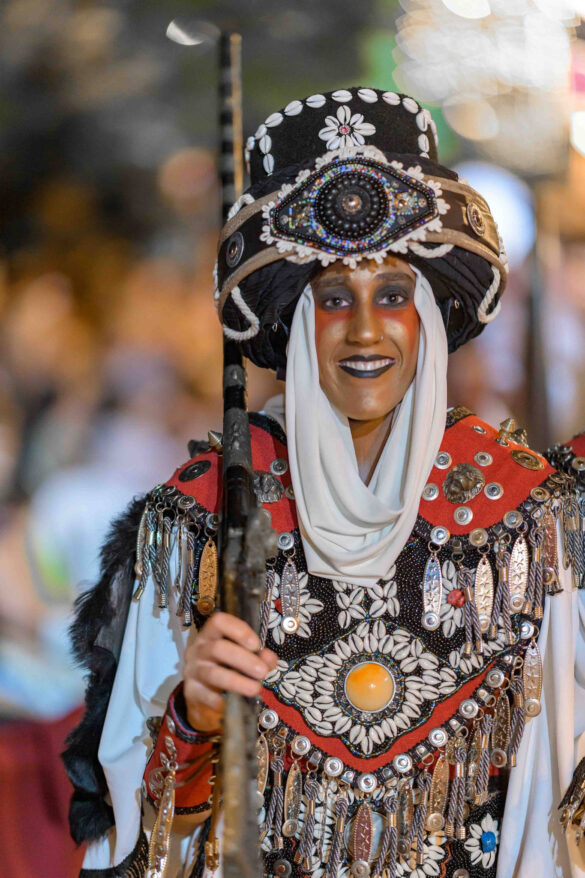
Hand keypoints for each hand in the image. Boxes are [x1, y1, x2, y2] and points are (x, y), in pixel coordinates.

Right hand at [183, 612, 277, 732]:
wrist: (204, 695)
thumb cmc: (226, 668)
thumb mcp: (243, 658)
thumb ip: (258, 656)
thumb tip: (269, 658)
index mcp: (211, 635)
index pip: (219, 622)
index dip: (239, 630)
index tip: (256, 645)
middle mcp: (198, 650)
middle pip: (218, 648)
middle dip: (244, 660)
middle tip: (262, 672)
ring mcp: (192, 671)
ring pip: (213, 674)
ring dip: (237, 682)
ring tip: (255, 689)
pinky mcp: (191, 692)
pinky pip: (207, 696)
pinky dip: (224, 701)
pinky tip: (237, 703)